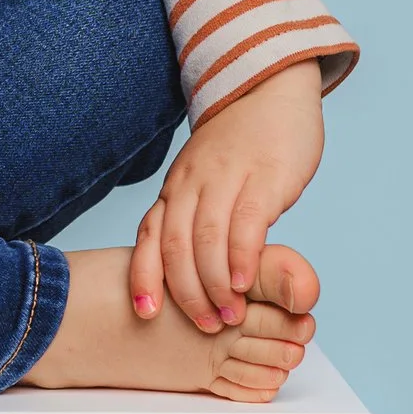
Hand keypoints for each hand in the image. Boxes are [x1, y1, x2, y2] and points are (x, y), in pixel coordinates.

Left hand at [131, 58, 324, 330]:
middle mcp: (192, 183)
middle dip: (185, 293)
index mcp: (176, 187)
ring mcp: (225, 178)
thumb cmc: (239, 144)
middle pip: (174, 245)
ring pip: (205, 239)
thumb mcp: (207, 179)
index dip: (143, 277)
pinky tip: (245, 283)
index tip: (145, 314)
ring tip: (228, 317)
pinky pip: (244, 221)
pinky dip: (240, 257)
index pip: (149, 236)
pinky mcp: (263, 176)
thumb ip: (197, 218)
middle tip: (204, 327)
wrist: (268, 86)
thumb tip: (195, 272)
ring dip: (214, 285)